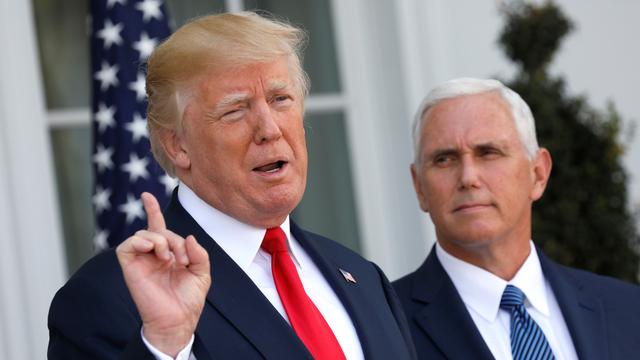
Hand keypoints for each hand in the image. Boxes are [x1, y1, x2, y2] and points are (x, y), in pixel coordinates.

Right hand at [116, 192, 210, 356]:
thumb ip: (199, 253)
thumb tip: (188, 237)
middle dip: (174, 239)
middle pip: (159, 230)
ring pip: (144, 234)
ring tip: (170, 258)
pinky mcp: (129, 267)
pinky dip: (141, 241)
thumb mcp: (202, 273)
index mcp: (168, 254)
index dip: (153, 210)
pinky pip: (127, 245)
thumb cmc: (188, 300)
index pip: (158, 227)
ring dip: (161, 240)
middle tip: (183, 260)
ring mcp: (140, 260)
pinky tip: (155, 250)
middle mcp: (152, 255)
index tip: (147, 195)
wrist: (178, 320)